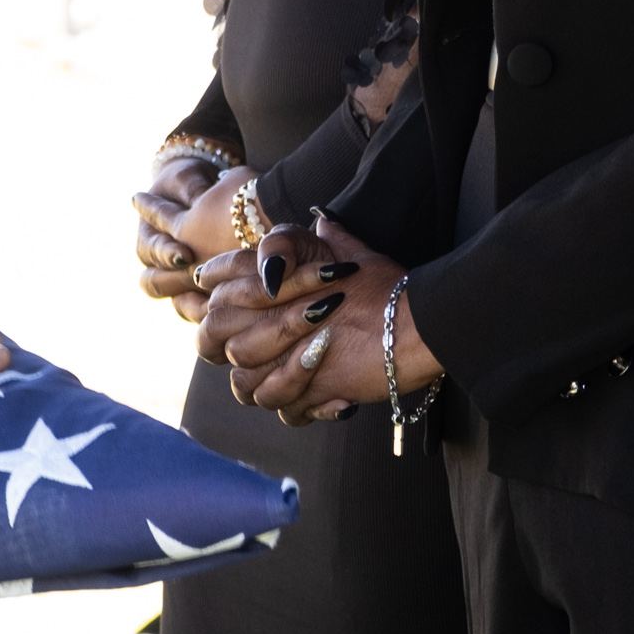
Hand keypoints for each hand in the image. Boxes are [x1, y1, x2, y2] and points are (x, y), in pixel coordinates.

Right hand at [134, 153, 241, 318]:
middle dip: (177, 282)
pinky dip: (214, 313)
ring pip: (178, 304)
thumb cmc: (192, 181)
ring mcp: (178, 282)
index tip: (184, 254)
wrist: (203, 193)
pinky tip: (231, 311)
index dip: (166, 253)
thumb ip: (191, 187)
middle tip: (199, 278)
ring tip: (215, 303)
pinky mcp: (200, 294)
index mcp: (149, 236)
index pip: (152, 250)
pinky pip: (203, 312)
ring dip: (194, 304)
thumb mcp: (190, 176)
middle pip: (156, 284)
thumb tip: (198, 198)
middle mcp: (158, 265)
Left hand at [194, 212, 434, 425]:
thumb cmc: (392, 288)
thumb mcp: (357, 255)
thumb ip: (333, 240)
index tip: (230, 325)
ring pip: (245, 384)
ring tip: (298, 382)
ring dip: (268, 387)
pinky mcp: (310, 389)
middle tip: (267, 361)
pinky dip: (301, 410)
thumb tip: (323, 223)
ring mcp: (287, 355)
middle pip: (219, 342)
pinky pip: (285, 409)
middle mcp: (272, 317)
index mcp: (273, 281)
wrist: (419, 324)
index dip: (214, 311)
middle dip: (236, 355)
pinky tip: (324, 401)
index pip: (217, 294)